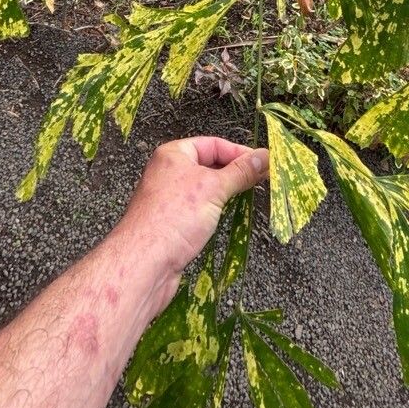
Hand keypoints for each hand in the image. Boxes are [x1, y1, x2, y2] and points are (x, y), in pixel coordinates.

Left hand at [118, 136, 268, 307]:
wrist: (144, 263)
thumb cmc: (173, 219)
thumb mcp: (213, 188)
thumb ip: (240, 172)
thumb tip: (264, 156)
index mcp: (173, 154)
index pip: (213, 144)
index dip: (239, 152)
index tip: (262, 163)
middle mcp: (169, 172)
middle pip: (210, 165)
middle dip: (235, 172)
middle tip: (262, 179)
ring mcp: (170, 198)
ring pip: (205, 188)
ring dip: (227, 192)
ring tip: (250, 196)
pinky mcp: (173, 222)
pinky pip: (200, 208)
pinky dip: (216, 209)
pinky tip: (228, 216)